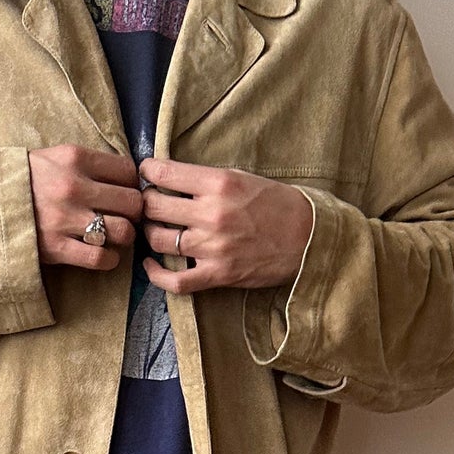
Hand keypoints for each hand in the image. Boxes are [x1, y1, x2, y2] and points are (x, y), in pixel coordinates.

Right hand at [28, 144, 143, 271]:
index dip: (132, 183)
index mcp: (74, 159)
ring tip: (116, 235)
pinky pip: (101, 258)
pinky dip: (110, 259)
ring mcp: (65, 219)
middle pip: (132, 202)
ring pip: (122, 231)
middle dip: (134, 211)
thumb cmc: (25, 180)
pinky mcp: (57, 248)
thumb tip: (127, 176)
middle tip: (126, 216)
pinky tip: (106, 255)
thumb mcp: (54, 157)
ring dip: (125, 236)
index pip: (128, 171)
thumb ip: (88, 163)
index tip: (125, 191)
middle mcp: (73, 187)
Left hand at [138, 158, 315, 293]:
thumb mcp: (242, 177)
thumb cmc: (276, 204)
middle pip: (154, 208)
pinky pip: (175, 281)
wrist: (307, 237)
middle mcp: (212, 214)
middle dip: (145, 204)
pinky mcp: (217, 274)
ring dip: (150, 234)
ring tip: (154, 229)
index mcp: (219, 184)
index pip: (165, 174)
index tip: (146, 174)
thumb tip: (171, 178)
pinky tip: (151, 265)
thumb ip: (206, 180)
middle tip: (148, 204)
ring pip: (158, 240)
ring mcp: (212, 247)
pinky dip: (156, 275)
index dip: (148, 172)